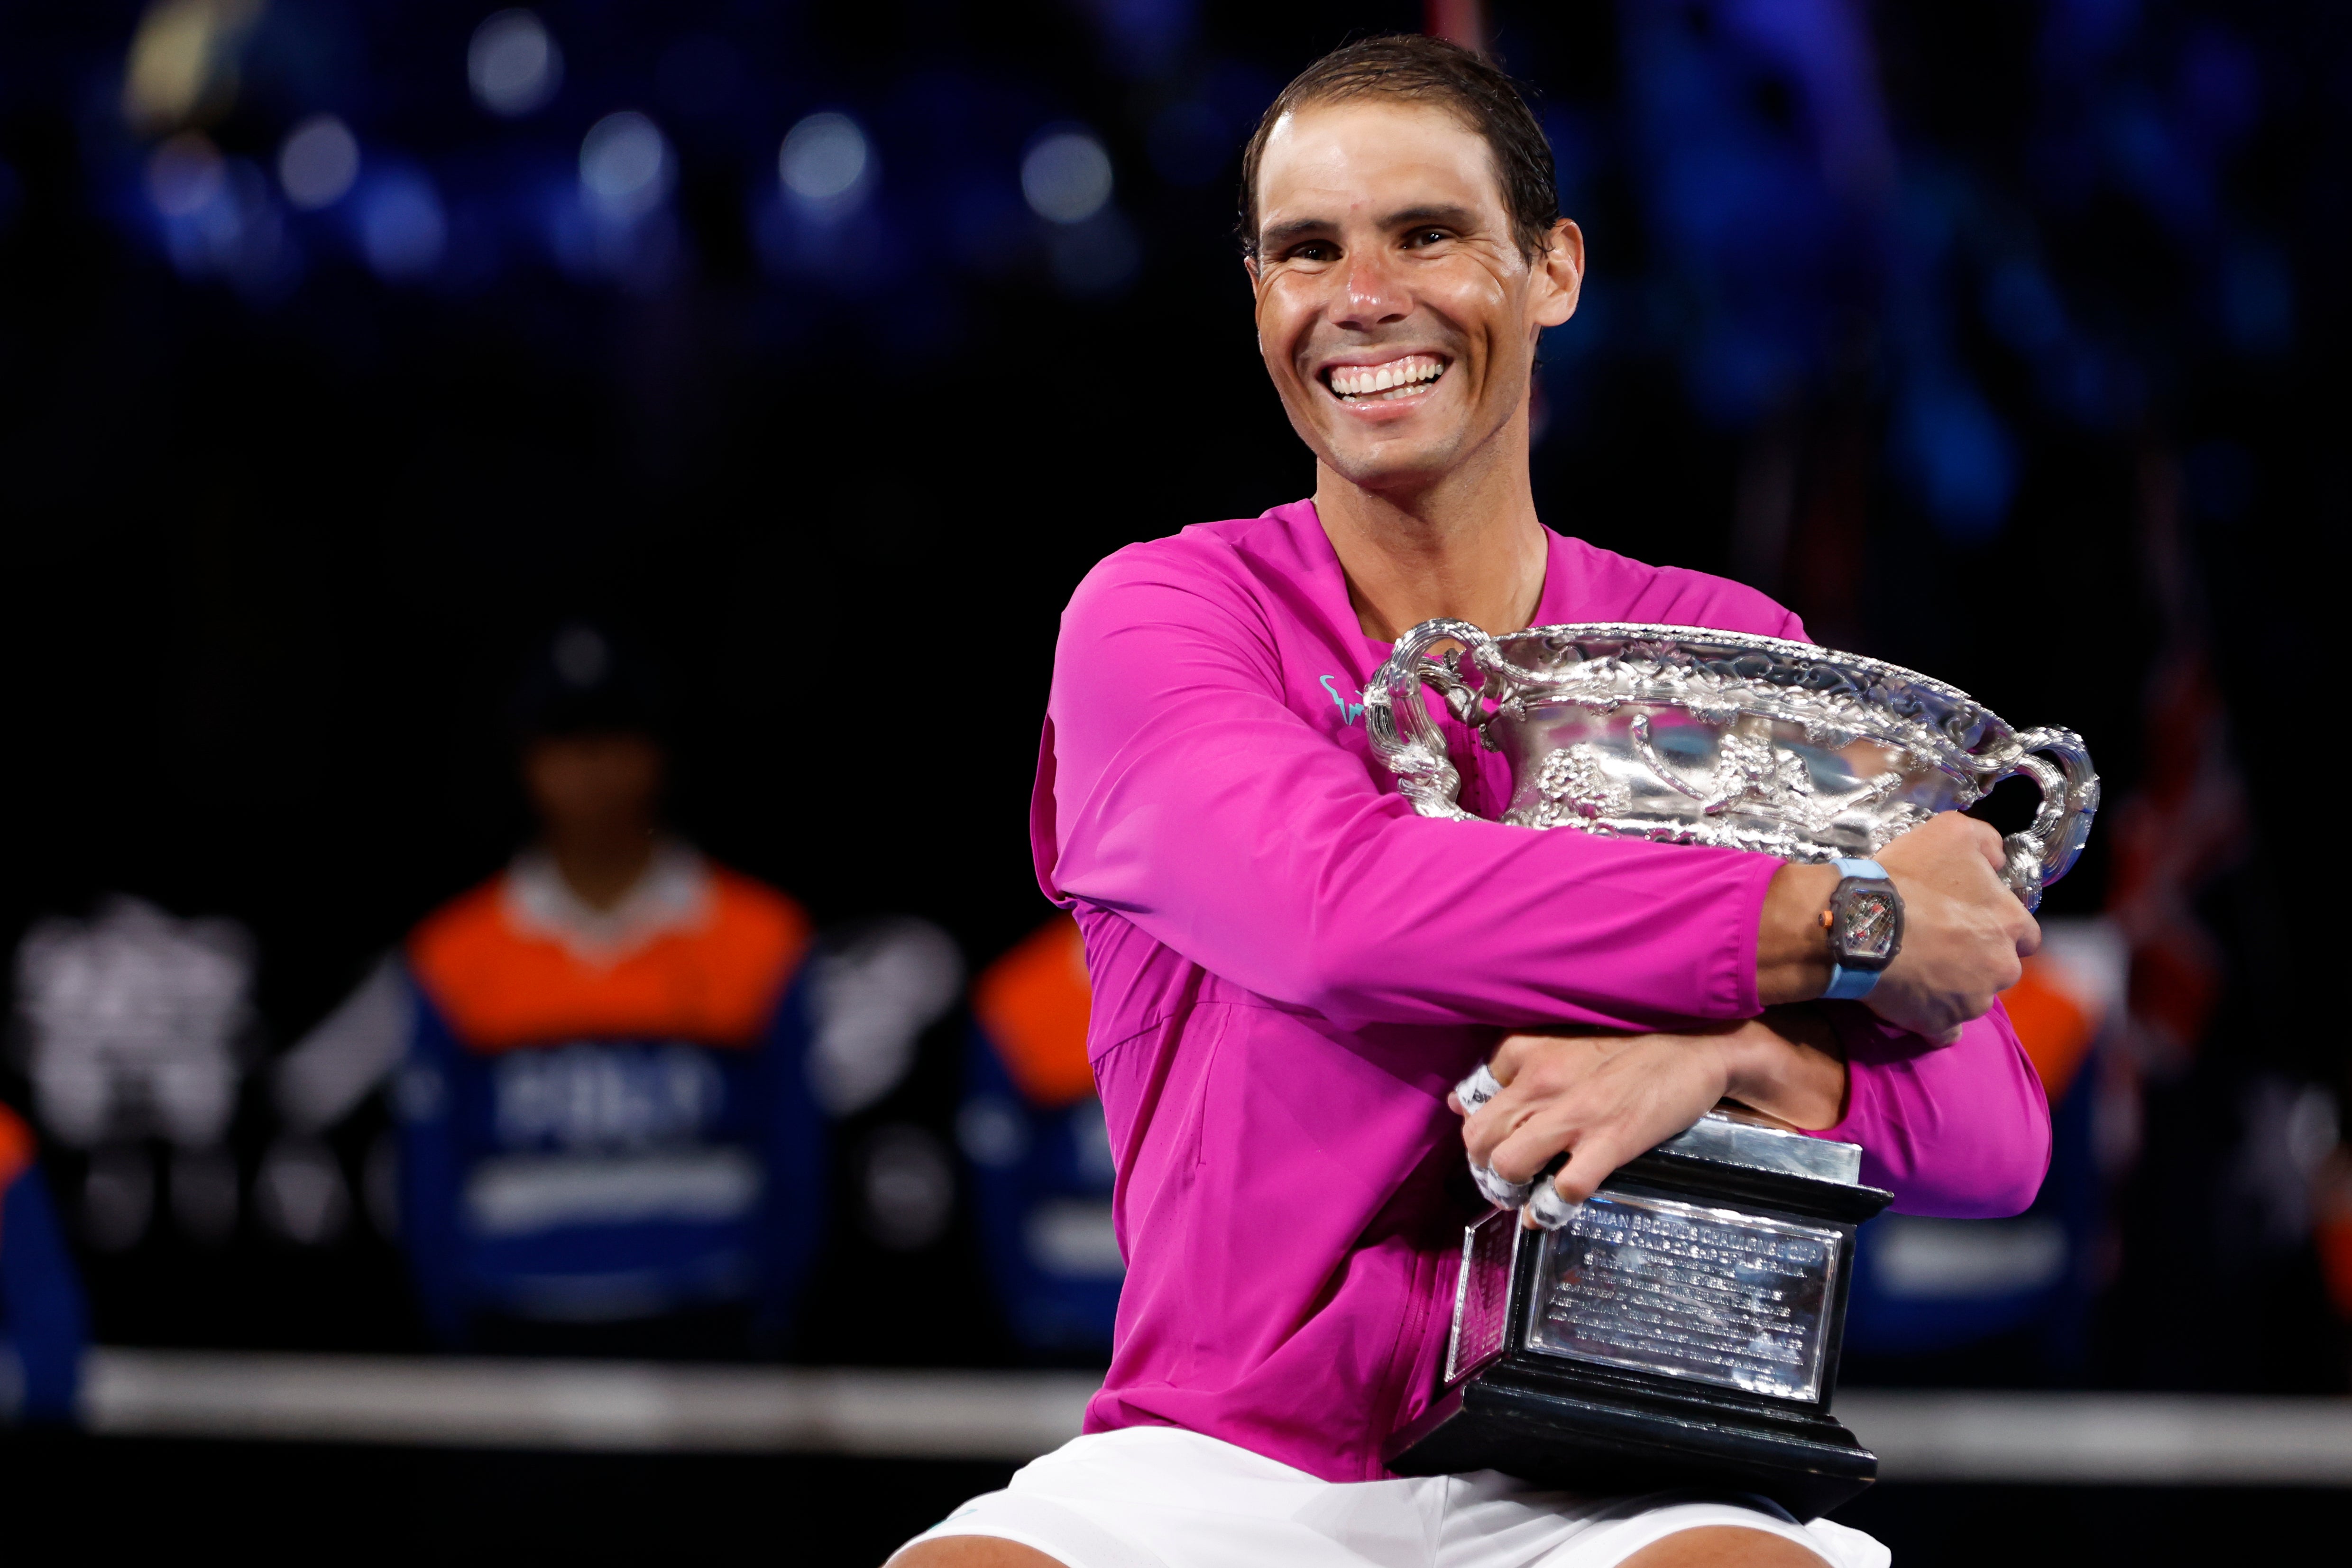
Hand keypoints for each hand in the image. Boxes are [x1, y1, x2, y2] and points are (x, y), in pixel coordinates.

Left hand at [1454, 1013, 1844, 1210]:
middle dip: (1481, 1164)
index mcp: (1526, 1050)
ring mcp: (1574, 1114)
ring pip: (1507, 1165)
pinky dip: (1549, 1210)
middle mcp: (1539, 1079)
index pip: (1470, 1097)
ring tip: (1521, 1195)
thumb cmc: (1632, 1043)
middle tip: (1500, 1177)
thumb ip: (1515, 1066)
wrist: (1698, 1044)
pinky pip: (1561, 1190)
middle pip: (1477, 1135)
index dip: (1477, 1127)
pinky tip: (1549, 1213)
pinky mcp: (1609, 1142)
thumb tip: (1459, 1101)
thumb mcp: (1563, 1040)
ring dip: (1507, 1189)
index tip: (1492, 1141)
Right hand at [1867, 813, 2039, 1043]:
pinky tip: (1913, 1002)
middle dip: (1977, 959)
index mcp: (2010, 924)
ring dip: (1954, 988)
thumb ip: (1986, 841)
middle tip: (1939, 944)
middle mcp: (2002, 966)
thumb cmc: (1907, 877)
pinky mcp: (1939, 1025)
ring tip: (1918, 970)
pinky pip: (1944, 1031)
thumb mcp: (1951, 832)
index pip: (2025, 933)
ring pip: (1973, 998)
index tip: (1969, 920)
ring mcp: (1972, 1000)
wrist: (1859, 923)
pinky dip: (1932, 1021)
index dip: (1998, 926)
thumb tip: (1998, 860)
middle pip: (2000, 968)